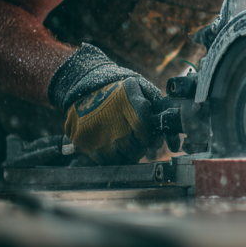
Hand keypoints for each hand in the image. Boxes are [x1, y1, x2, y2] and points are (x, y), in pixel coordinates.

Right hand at [48, 44, 163, 163]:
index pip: (145, 131)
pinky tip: (113, 148)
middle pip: (134, 148)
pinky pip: (103, 160)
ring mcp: (96, 134)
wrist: (83, 86)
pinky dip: (110, 158)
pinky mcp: (82, 142)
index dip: (152, 140)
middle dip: (140, 148)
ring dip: (126, 155)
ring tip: (127, 146)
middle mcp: (112, 120)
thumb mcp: (139, 86)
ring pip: (119, 158)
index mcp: (128, 103)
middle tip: (139, 143)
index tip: (153, 140)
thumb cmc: (117, 88)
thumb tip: (163, 120)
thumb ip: (153, 102)